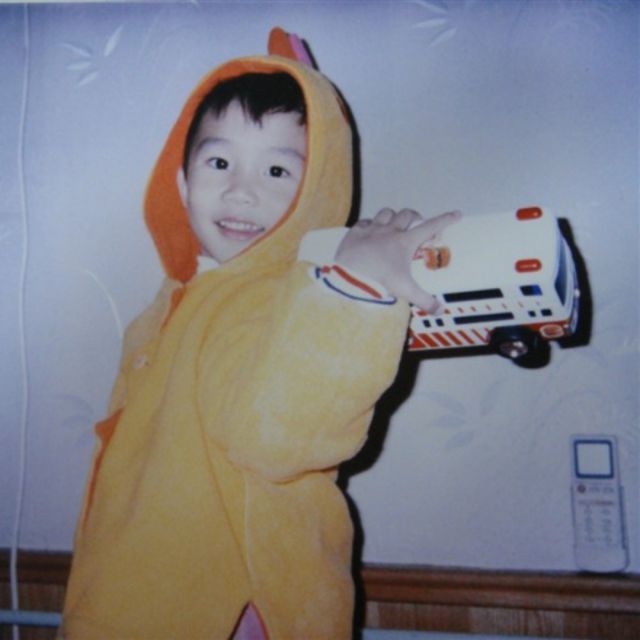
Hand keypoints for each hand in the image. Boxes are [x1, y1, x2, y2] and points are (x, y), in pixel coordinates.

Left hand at [335, 208, 461, 312]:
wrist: (348, 279)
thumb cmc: (379, 283)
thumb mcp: (405, 291)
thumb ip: (425, 301)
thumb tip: (440, 310)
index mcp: (405, 242)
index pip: (431, 226)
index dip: (445, 220)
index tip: (456, 214)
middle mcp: (389, 231)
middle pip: (408, 214)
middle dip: (416, 218)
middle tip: (418, 226)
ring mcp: (371, 230)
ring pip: (386, 213)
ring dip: (393, 217)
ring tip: (393, 226)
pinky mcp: (354, 233)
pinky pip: (364, 221)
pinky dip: (370, 224)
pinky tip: (369, 232)